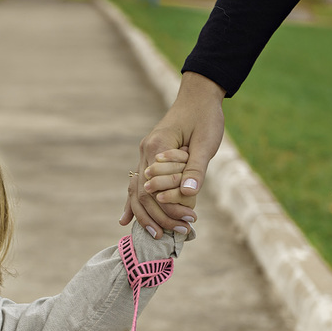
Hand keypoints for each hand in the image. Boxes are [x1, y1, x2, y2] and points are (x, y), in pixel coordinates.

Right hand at [122, 72, 225, 236]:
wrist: (198, 96)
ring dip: (144, 214)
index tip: (190, 221)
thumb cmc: (205, 117)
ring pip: (136, 191)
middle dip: (159, 217)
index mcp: (157, 148)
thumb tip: (188, 194)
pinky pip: (136, 183)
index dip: (170, 209)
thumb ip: (195, 169)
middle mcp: (145, 152)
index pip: (155, 188)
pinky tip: (125, 219)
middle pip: (142, 194)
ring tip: (157, 234)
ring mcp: (144, 154)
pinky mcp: (148, 155)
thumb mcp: (206, 142)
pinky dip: (132, 202)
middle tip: (181, 231)